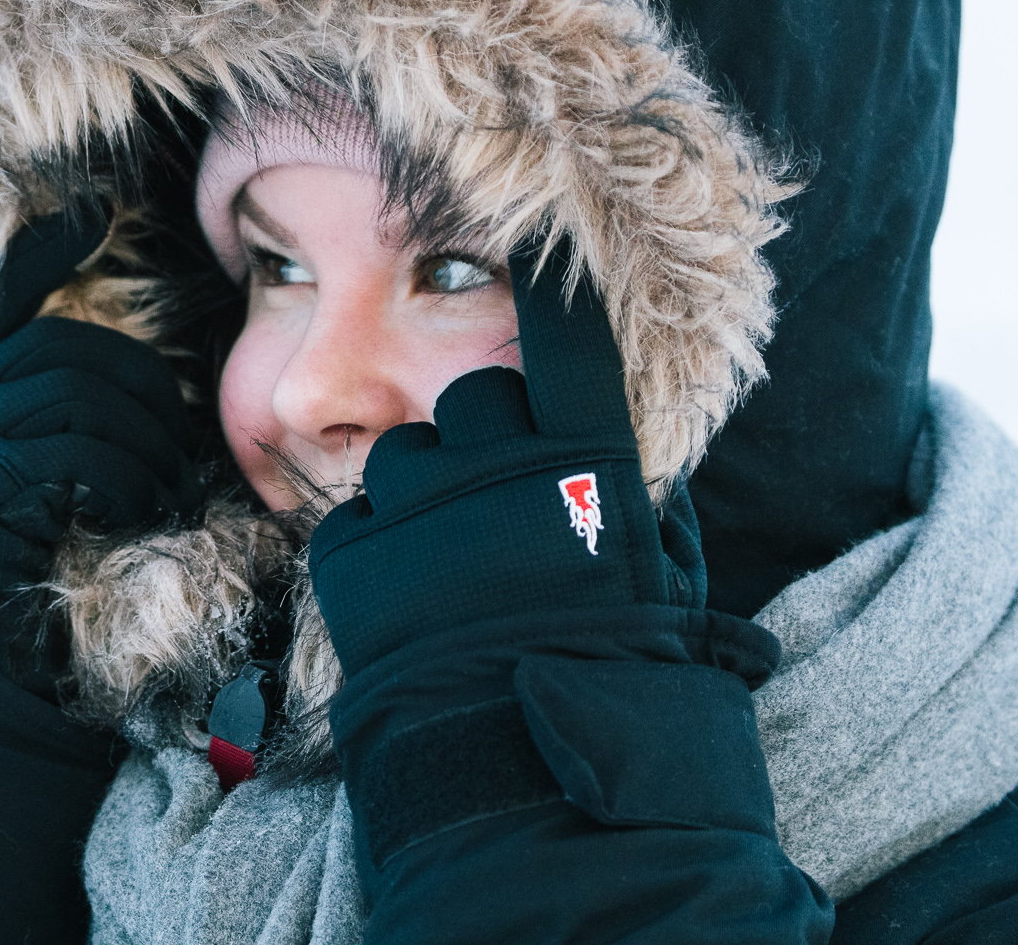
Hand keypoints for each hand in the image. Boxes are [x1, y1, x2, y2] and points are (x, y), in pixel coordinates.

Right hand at [0, 210, 201, 696]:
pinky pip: (79, 454)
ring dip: (145, 442)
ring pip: (79, 393)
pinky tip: (129, 513)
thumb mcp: (2, 491)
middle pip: (63, 347)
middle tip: (177, 447)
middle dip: (142, 387)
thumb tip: (111, 388)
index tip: (84, 216)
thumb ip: (28, 430)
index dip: (34, 254)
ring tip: (164, 489)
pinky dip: (124, 480)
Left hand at [308, 238, 697, 678]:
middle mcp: (499, 465)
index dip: (559, 285)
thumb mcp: (665, 589)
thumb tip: (636, 455)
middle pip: (476, 395)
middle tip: (501, 507)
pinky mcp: (351, 553)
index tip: (543, 233)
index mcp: (586, 465)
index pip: (572, 341)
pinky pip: (358, 518)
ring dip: (426, 492)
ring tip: (454, 570)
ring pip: (405, 451)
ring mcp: (417, 505)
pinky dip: (379, 549)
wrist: (526, 786)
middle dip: (486, 435)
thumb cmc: (615, 686)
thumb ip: (645, 504)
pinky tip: (411, 605)